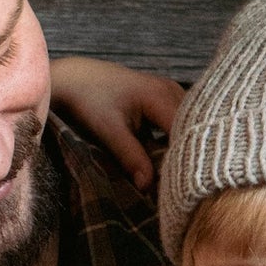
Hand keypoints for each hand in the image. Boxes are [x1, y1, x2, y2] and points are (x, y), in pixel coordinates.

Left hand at [48, 57, 183, 189]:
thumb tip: (148, 187)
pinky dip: (174, 138)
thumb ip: (131, 157)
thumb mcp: (109, 131)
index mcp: (161, 96)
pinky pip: (178, 119)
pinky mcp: (162, 96)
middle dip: (187, 154)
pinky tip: (167, 157)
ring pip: (186, 123)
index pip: (187, 131)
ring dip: (182, 145)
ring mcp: (168, 91)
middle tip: (180, 183)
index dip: (186, 157)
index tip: (182, 183)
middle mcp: (171, 90)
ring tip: (175, 172)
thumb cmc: (88, 100)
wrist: (74, 77)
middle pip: (191, 127)